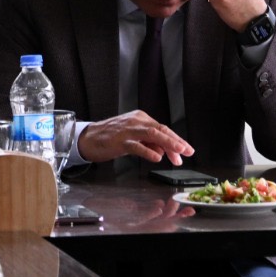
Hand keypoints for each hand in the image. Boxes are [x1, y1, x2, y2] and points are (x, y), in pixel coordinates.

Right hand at [75, 110, 193, 164]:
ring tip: (178, 153)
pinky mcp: (119, 140)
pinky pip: (136, 145)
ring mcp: (127, 130)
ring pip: (152, 134)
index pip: (162, 128)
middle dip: (176, 142)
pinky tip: (157, 158)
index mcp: (140, 118)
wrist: (88, 138)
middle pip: (160, 129)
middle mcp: (136, 121)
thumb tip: (164, 152)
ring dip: (167, 144)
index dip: (176, 140)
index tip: (186, 150)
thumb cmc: (111, 138)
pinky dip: (148, 151)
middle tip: (187, 152)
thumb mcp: (133, 138)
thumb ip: (149, 143)